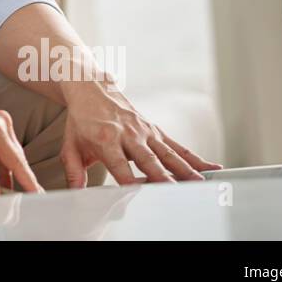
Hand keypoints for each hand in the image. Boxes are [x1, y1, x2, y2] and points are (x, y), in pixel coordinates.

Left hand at [60, 82, 223, 186]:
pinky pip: (177, 146)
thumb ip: (73, 171)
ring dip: (185, 169)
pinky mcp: (155, 130)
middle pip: (149, 160)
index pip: (119, 165)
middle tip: (175, 191)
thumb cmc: (81, 121)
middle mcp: (129, 134)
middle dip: (162, 177)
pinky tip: (211, 168)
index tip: (137, 193)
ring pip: (168, 153)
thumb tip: (74, 192)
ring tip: (201, 184)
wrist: (91, 88)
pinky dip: (195, 158)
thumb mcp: (70, 145)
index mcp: (106, 138)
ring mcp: (145, 131)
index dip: (128, 180)